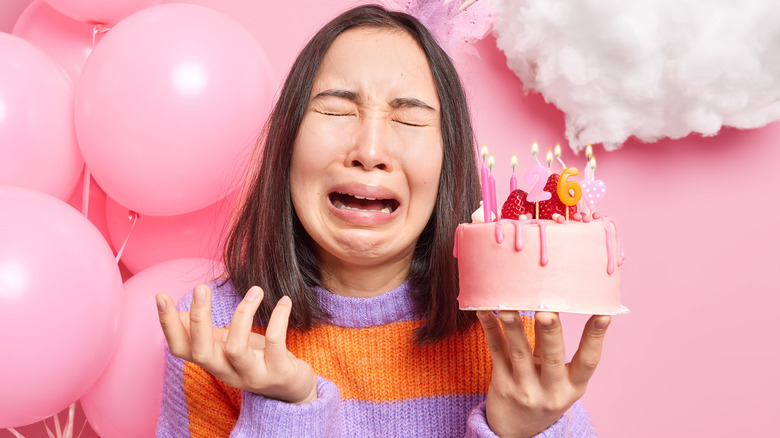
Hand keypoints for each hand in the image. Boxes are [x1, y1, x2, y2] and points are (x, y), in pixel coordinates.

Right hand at [156, 284, 316, 403]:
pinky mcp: (279, 373)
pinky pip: (275, 343)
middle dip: (198, 319)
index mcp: (213, 361)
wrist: (292, 389)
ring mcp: (253, 375)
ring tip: (256, 290)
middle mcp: (227, 372)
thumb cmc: (257, 359)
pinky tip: (284, 301)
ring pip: (236, 349)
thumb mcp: (228, 346)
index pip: (180, 348)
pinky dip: (278, 319)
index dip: (168, 325)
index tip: (161, 296)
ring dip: (243, 314)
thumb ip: (205, 332)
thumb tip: (178, 312)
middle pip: (202, 351)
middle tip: (200, 288)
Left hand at [476, 310, 610, 436]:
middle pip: (552, 356)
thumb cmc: (543, 393)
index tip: (603, 314)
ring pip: (519, 353)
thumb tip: (552, 301)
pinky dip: (491, 331)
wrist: (516, 431)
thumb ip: (552, 345)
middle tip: (546, 310)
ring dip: (513, 327)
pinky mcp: (502, 384)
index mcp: (573, 386)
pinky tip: (484, 312)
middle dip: (550, 331)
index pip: (589, 360)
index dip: (596, 337)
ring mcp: (524, 388)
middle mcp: (551, 390)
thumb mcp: (558, 379)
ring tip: (508, 307)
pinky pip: (497, 353)